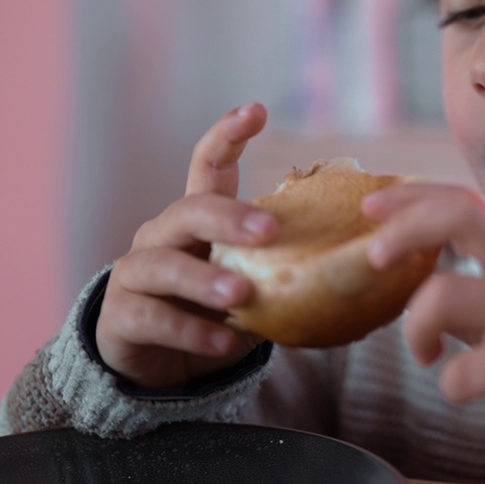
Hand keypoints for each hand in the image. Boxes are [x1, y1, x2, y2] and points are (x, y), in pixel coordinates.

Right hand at [96, 103, 276, 388]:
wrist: (160, 371)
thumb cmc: (213, 316)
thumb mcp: (253, 287)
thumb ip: (287, 268)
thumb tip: (363, 259)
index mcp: (194, 220)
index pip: (207, 166)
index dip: (227, 136)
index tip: (257, 112)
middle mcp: (160, 237)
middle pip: (189, 212)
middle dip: (228, 217)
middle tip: (268, 231)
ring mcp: (135, 276)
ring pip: (164, 266)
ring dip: (205, 279)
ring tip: (241, 296)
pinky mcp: (121, 318)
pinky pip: (155, 319)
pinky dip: (192, 331)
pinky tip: (225, 341)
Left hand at [363, 184, 484, 467]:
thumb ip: (470, 283)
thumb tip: (408, 268)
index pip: (463, 201)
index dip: (412, 197)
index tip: (371, 206)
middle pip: (460, 217)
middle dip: (404, 230)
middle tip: (375, 258)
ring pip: (445, 295)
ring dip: (415, 328)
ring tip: (427, 351)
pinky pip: (468, 370)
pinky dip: (450, 382)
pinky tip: (460, 386)